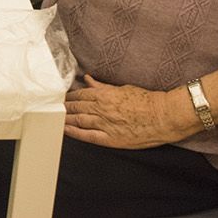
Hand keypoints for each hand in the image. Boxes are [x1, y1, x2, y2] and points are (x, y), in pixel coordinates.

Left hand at [63, 75, 189, 149]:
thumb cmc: (146, 100)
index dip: (69, 97)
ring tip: (57, 119)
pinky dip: (75, 133)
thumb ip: (102, 85)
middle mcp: (101, 109)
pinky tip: (66, 131)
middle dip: (64, 108)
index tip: (62, 98)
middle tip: (54, 108)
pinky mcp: (110, 138)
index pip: (80, 95)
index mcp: (104, 95)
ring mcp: (104, 124)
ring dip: (66, 119)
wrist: (162, 116)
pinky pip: (87, 136)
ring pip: (78, 120)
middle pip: (76, 107)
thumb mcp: (122, 88)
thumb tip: (88, 79)